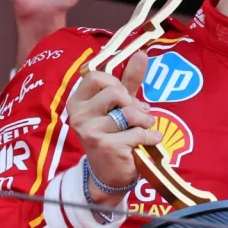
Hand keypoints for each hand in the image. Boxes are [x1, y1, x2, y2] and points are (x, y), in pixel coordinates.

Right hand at [67, 51, 158, 205]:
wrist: (110, 174)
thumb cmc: (114, 134)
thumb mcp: (120, 105)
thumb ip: (129, 80)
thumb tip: (141, 52)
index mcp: (77, 101)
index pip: (96, 76)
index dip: (116, 83)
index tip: (123, 97)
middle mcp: (78, 115)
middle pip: (114, 92)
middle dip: (132, 102)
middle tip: (137, 114)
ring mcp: (90, 131)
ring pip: (127, 112)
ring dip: (145, 120)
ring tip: (146, 127)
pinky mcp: (105, 145)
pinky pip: (137, 132)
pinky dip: (150, 136)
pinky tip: (150, 141)